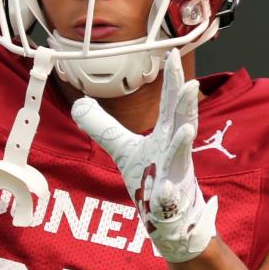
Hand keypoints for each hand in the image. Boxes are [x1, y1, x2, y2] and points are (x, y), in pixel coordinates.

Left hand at [71, 50, 217, 262]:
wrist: (168, 216)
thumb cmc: (151, 177)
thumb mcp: (122, 148)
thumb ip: (103, 126)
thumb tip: (80, 104)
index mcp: (164, 134)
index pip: (169, 102)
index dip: (170, 78)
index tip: (170, 53)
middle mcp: (173, 150)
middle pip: (181, 121)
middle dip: (185, 102)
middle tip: (188, 82)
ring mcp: (174, 175)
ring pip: (180, 157)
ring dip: (183, 142)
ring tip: (188, 128)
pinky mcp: (170, 200)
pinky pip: (169, 196)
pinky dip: (168, 192)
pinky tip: (166, 187)